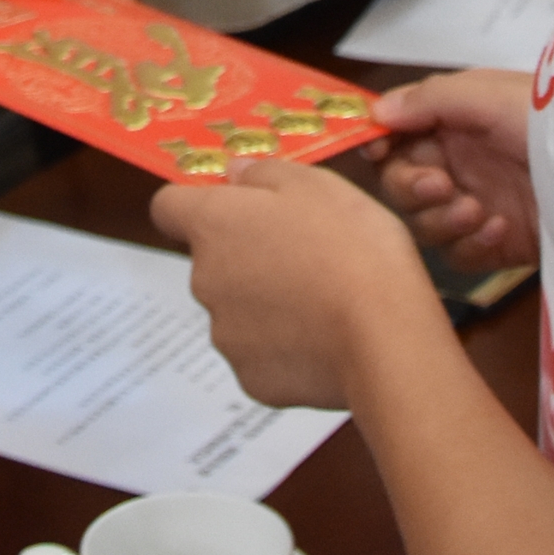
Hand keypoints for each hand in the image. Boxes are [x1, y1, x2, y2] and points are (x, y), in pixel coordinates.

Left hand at [152, 157, 440, 410]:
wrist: (385, 335)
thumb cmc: (351, 245)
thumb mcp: (316, 184)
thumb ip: (262, 174)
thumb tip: (233, 174)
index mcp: (213, 226)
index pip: (168, 207)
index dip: (197, 204)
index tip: (236, 208)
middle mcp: (204, 281)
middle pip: (211, 261)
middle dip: (246, 256)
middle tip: (304, 254)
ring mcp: (226, 337)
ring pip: (237, 310)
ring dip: (265, 302)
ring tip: (323, 300)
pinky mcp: (252, 380)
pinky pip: (261, 355)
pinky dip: (284, 347)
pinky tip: (325, 339)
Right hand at [374, 67, 542, 268]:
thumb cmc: (549, 120)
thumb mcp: (489, 95)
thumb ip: (430, 101)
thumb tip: (375, 113)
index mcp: (455, 123)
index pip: (398, 138)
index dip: (381, 146)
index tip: (375, 152)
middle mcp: (460, 164)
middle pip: (401, 186)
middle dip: (411, 187)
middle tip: (439, 186)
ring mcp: (477, 206)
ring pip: (425, 225)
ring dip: (442, 218)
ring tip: (476, 210)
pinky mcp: (498, 245)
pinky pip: (460, 256)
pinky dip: (472, 244)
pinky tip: (499, 228)